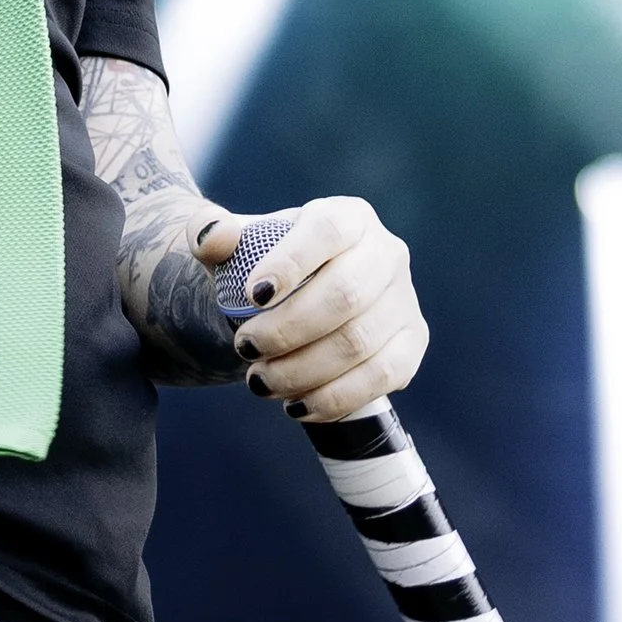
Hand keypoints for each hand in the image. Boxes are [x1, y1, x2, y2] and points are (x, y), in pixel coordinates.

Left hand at [204, 194, 426, 423]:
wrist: (294, 305)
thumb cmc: (262, 269)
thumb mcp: (232, 247)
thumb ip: (210, 233)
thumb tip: (214, 238)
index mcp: (348, 216)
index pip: (327, 231)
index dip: (291, 263)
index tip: (251, 297)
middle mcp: (386, 253)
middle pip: (345, 295)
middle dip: (287, 330)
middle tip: (244, 347)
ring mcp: (404, 300)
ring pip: (359, 343)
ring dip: (302, 370)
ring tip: (259, 381)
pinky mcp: (411, 343)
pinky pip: (381, 377)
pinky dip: (335, 397)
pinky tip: (296, 405)